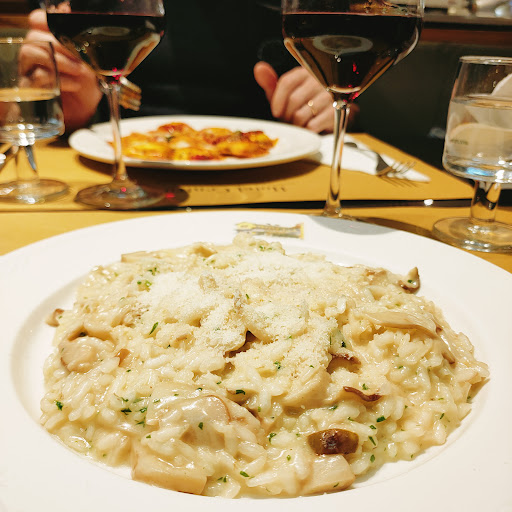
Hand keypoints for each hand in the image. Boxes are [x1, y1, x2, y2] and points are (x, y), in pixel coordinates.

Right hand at [26, 9, 102, 131]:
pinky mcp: (30, 87)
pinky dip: (59, 80)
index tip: (68, 33)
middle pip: (34, 36)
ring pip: (30, 53)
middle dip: (58, 44)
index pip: (37, 19)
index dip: (48, 22)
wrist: (83, 110)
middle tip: (78, 58)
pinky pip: (38, 77)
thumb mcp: (92, 64)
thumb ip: (90, 49)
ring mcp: (29, 69)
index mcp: (48, 40)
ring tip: (78, 71)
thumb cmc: (86, 83)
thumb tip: (97, 41)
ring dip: (58, 61)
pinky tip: (74, 85)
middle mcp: (35, 52)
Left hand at [254, 61, 333, 132]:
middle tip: (289, 120)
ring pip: (301, 115)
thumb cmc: (304, 103)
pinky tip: (309, 128)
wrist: (330, 114)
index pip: (287, 82)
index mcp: (305, 72)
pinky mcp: (335, 112)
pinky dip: (306, 131)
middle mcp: (319, 80)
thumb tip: (259, 68)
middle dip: (287, 116)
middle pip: (293, 101)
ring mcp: (329, 96)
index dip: (278, 100)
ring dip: (296, 125)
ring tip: (299, 124)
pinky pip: (312, 126)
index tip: (276, 112)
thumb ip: (272, 83)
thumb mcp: (286, 93)